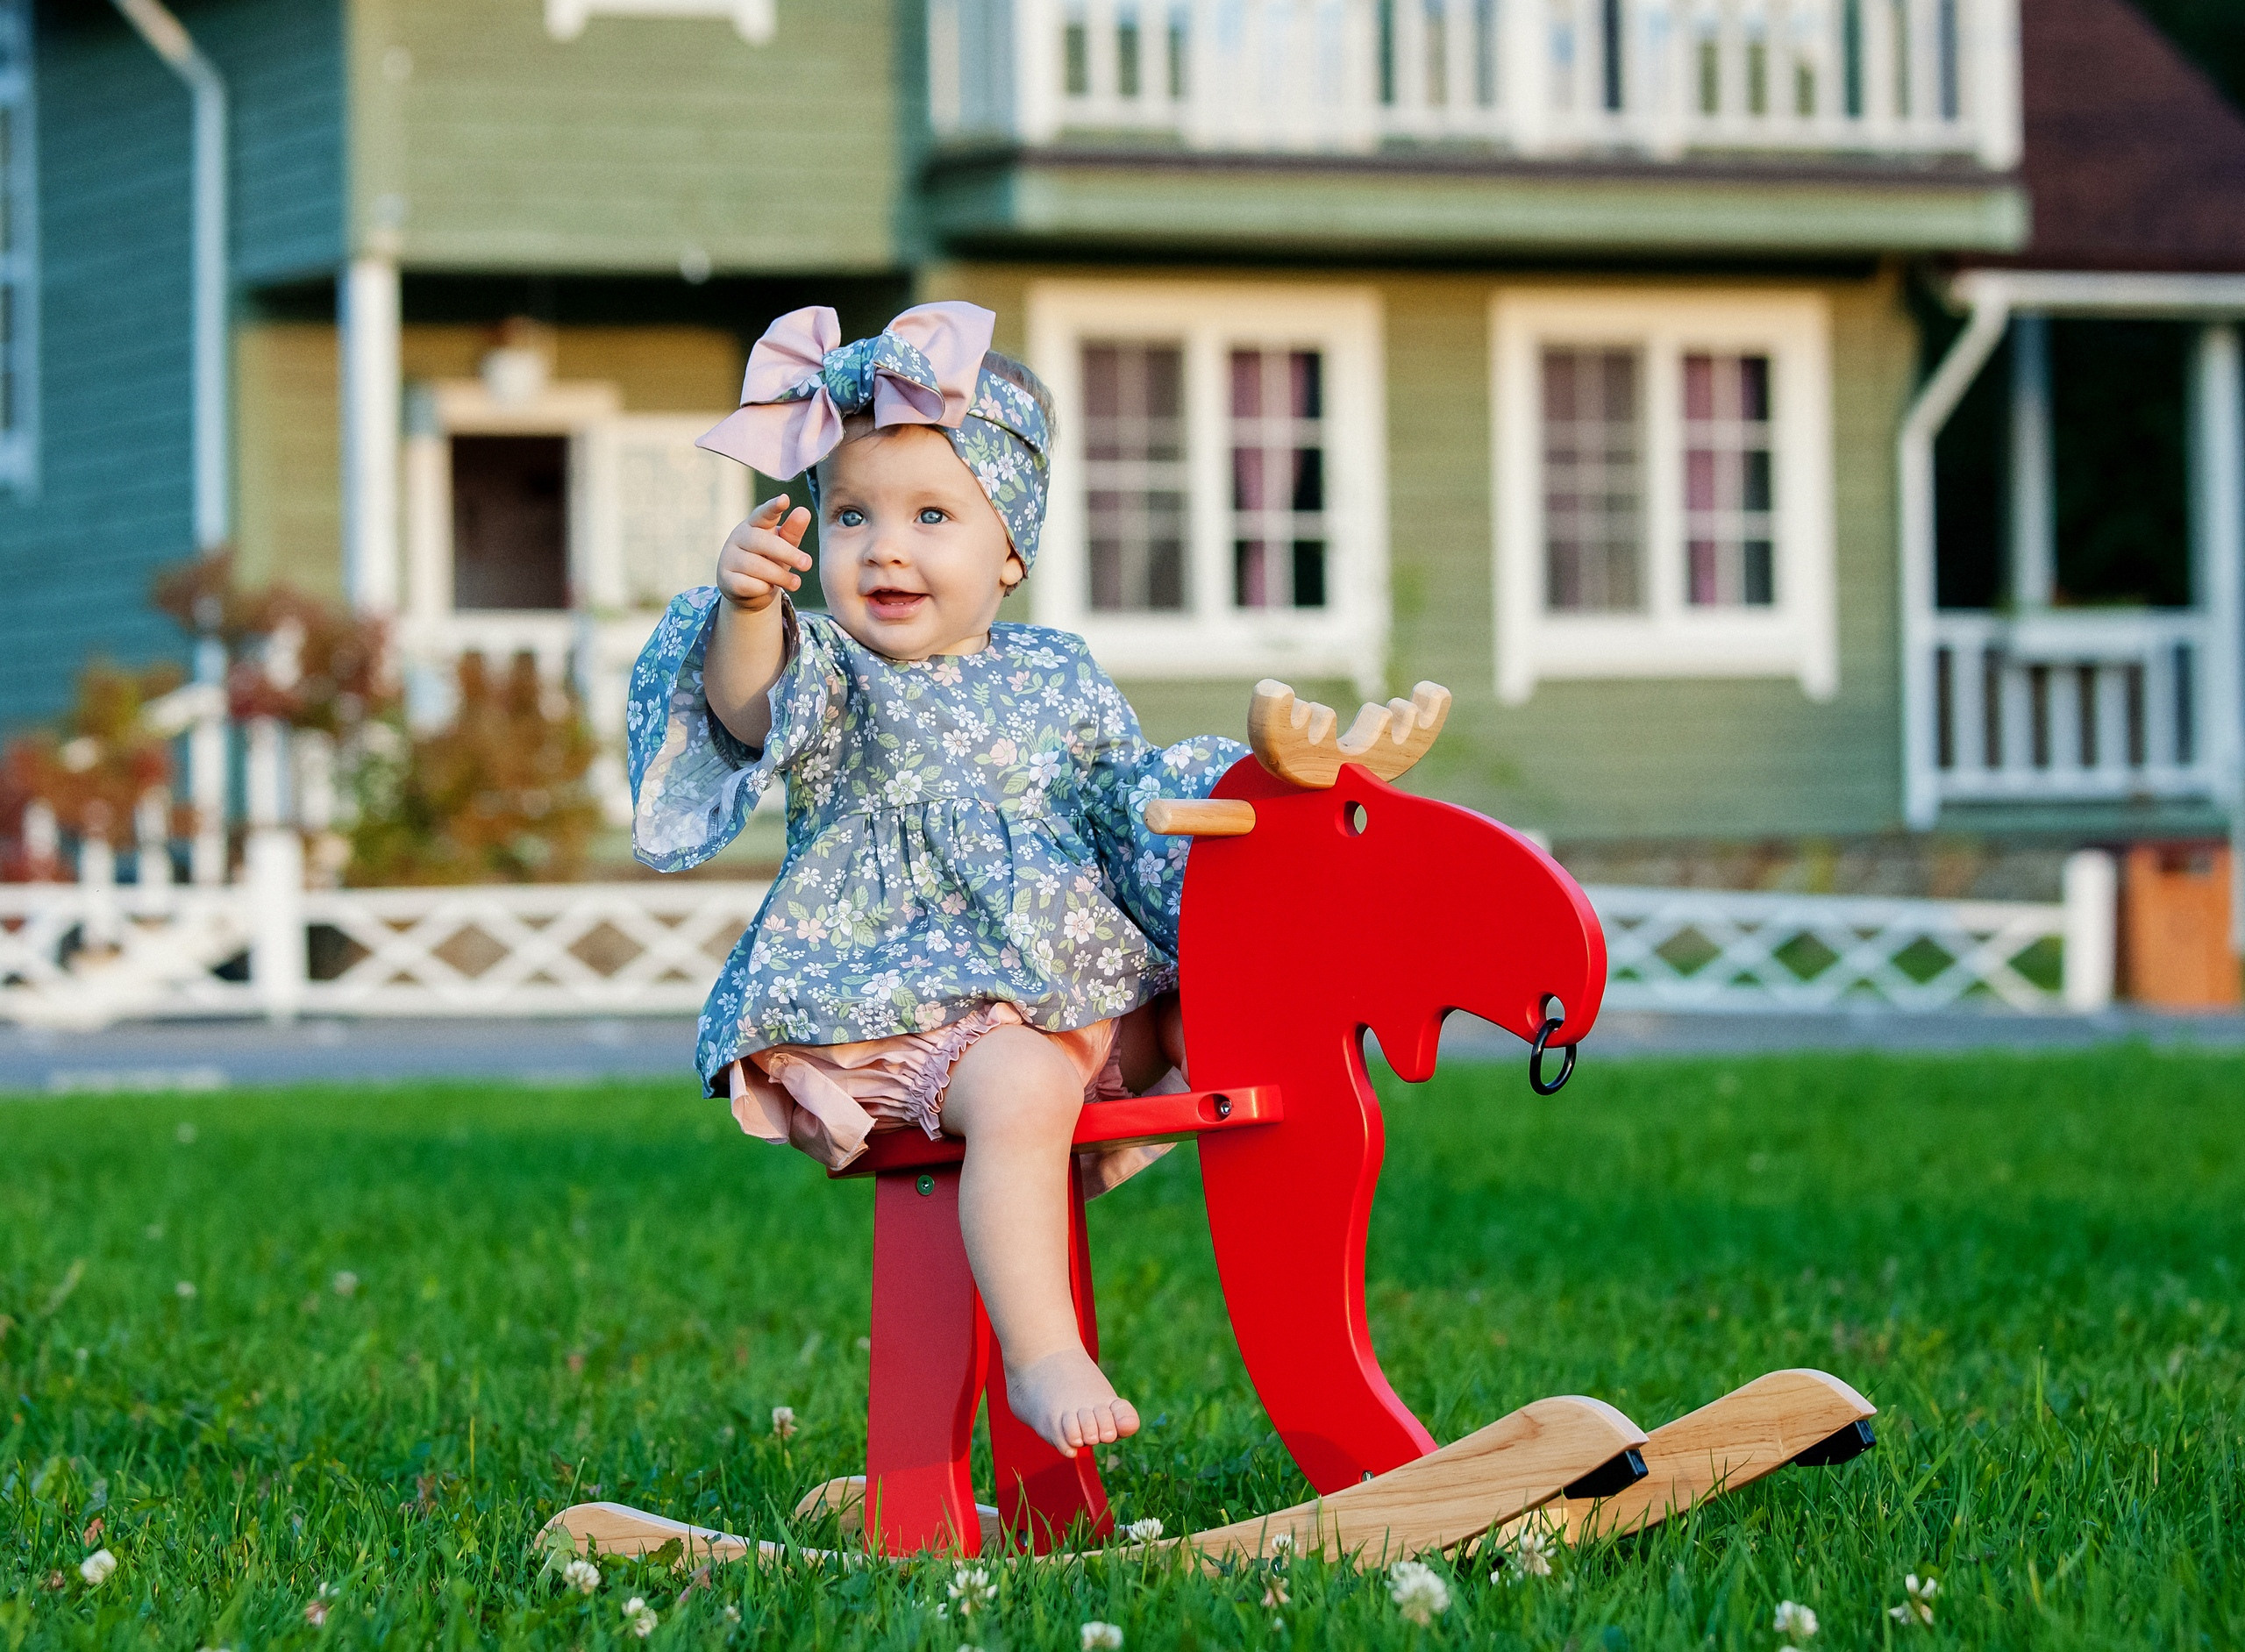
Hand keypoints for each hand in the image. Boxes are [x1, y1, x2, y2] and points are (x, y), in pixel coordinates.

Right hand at [715, 495, 812, 612]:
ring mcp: (729, 558)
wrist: (751, 590)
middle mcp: (738, 537)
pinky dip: (762, 588)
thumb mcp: (784, 546)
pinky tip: (768, 588)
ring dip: (780, 576)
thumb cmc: (770, 561)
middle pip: (762, 542)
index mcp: (754, 524)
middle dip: (787, 553)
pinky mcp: (725, 579)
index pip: (763, 513)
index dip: (773, 507)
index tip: (785, 500)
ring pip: (755, 566)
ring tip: (796, 583)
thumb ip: (793, 531)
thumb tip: (804, 511)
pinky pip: (746, 584)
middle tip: (807, 564)